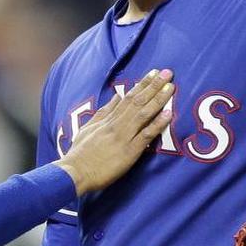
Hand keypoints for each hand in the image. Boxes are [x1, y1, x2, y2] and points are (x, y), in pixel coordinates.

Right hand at [56, 69, 173, 193]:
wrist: (75, 172)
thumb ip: (104, 112)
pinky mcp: (128, 151)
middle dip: (153, 86)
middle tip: (168, 72)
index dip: (141, 84)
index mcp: (108, 119)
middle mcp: (117, 124)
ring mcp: (123, 137)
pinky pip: (145, 135)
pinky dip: (157, 124)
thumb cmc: (80, 154)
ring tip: (171, 87)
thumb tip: (116, 96)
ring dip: (158, 99)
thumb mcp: (88, 128)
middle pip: (137, 101)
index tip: (153, 73)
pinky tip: (168, 114)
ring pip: (143, 114)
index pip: (127, 97)